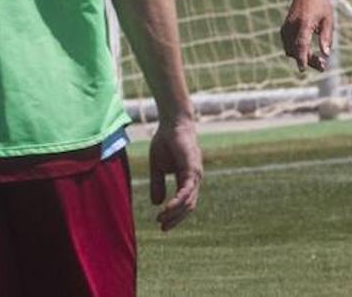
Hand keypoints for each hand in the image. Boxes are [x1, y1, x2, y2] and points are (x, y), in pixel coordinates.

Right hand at [148, 116, 201, 231]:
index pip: (185, 202)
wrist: (171, 123)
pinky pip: (187, 190)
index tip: (161, 224)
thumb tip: (156, 204)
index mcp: (187, 178)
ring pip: (189, 201)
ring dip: (175, 213)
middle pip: (189, 206)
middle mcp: (194, 178)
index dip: (174, 215)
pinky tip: (167, 208)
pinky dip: (178, 201)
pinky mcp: (192, 168)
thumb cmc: (165, 141)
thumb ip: (158, 184)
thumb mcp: (157, 167)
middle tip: (162, 227)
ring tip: (161, 219)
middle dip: (175, 219)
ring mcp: (195, 174)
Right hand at [281, 0, 333, 72]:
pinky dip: (297, 52)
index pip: (301, 43)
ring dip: (303, 58)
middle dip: (309, 61)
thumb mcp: (328, 20)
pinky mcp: (284, 30)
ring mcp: (286, 28)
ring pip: (291, 50)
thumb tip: (326, 54)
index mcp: (305, 22)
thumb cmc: (320, 5)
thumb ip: (326, 37)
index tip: (302, 69)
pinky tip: (308, 53)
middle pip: (297, 50)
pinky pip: (288, 46)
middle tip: (323, 66)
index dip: (302, 57)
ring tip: (319, 61)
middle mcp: (292, 25)